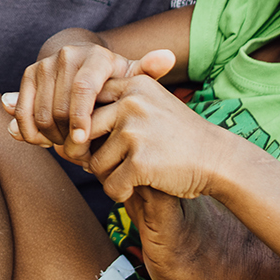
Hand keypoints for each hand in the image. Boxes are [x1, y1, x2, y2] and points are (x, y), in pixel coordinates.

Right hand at [4, 45, 174, 159]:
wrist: (84, 67)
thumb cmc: (115, 81)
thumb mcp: (133, 79)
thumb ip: (149, 72)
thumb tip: (167, 57)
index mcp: (97, 56)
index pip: (83, 89)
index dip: (80, 118)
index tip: (82, 141)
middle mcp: (68, 54)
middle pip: (60, 105)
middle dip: (66, 135)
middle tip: (79, 155)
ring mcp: (45, 63)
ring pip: (41, 111)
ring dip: (50, 137)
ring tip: (67, 148)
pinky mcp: (29, 75)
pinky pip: (23, 111)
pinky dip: (30, 132)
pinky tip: (45, 141)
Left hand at [85, 73, 240, 203]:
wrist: (218, 160)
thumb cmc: (177, 137)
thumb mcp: (150, 106)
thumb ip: (112, 110)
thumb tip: (61, 139)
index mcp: (132, 85)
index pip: (86, 104)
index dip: (84, 129)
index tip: (96, 142)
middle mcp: (131, 104)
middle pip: (81, 133)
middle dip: (86, 155)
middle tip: (104, 166)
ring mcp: (135, 132)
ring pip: (93, 163)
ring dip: (107, 177)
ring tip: (129, 176)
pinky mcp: (140, 161)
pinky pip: (110, 185)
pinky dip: (119, 193)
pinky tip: (135, 190)